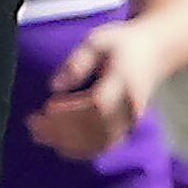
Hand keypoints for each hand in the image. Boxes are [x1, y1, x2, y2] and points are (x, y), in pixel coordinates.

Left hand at [26, 22, 161, 160]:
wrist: (154, 52)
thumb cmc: (122, 43)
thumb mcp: (99, 39)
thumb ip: (78, 60)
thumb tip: (54, 85)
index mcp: (125, 79)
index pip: (98, 104)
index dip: (71, 110)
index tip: (48, 105)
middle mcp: (130, 106)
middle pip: (94, 127)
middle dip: (60, 129)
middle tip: (32, 121)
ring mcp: (129, 122)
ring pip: (95, 142)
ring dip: (64, 142)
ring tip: (37, 132)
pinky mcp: (124, 131)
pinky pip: (99, 147)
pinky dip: (76, 149)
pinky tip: (55, 141)